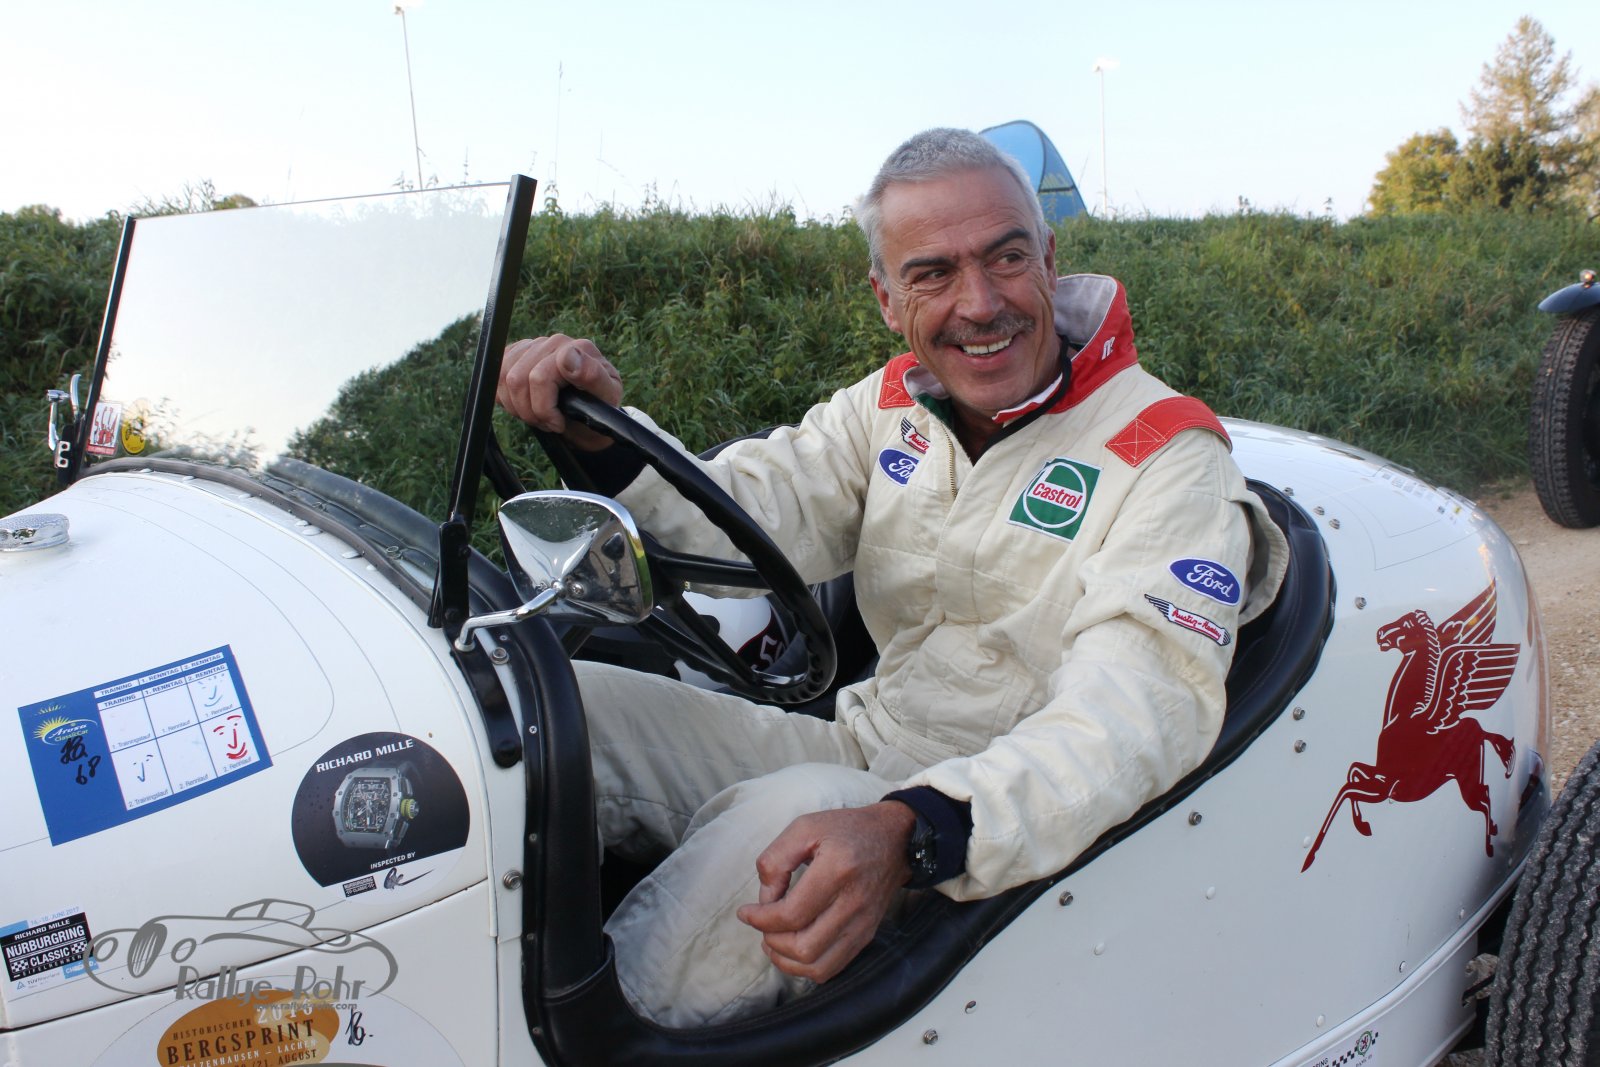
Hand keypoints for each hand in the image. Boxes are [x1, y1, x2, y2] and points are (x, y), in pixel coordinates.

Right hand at [497, 335, 623, 450]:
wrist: (589, 415)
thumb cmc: (600, 408)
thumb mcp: (607, 398)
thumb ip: (592, 376)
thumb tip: (567, 356)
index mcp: (578, 348)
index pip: (539, 377)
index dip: (543, 408)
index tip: (558, 423)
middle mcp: (555, 342)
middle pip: (517, 379)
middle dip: (531, 412)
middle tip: (549, 424)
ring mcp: (534, 345)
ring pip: (503, 378)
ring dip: (518, 407)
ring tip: (539, 416)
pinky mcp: (516, 353)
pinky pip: (496, 375)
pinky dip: (506, 398)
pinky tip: (526, 404)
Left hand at [734, 802, 914, 983]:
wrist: (895, 840)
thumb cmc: (847, 830)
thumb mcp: (805, 827)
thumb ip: (776, 860)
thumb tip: (764, 900)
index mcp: (837, 870)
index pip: (792, 914)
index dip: (761, 919)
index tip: (745, 912)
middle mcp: (853, 903)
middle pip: (804, 947)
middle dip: (772, 941)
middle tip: (761, 923)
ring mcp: (863, 924)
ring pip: (818, 966)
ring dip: (786, 960)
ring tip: (772, 940)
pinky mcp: (866, 935)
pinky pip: (832, 968)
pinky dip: (806, 967)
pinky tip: (792, 949)